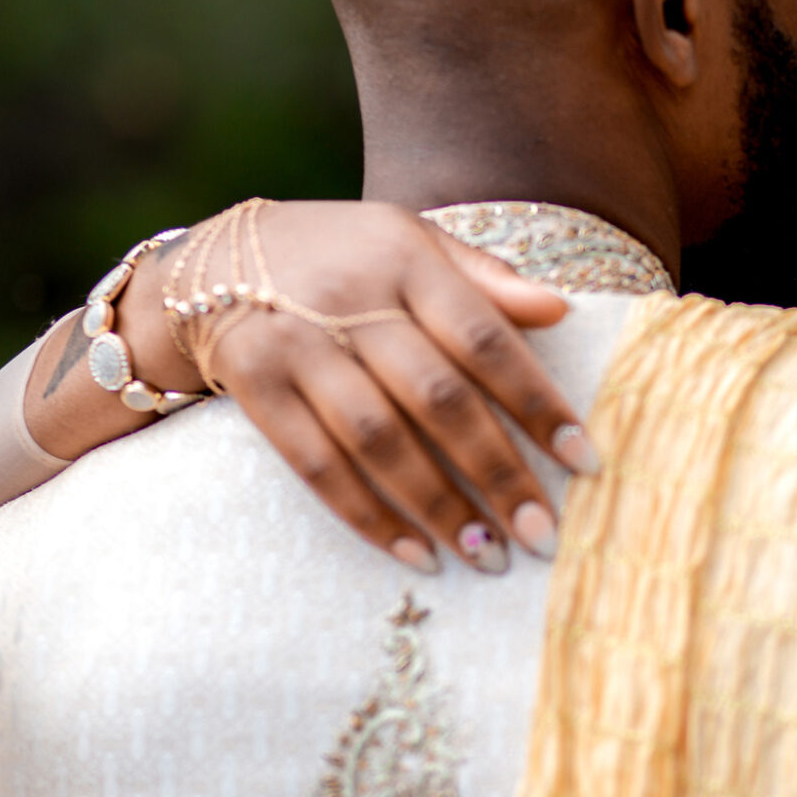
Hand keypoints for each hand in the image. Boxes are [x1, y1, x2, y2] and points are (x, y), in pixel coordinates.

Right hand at [101, 200, 592, 571]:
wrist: (213, 261)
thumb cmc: (342, 256)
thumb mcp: (410, 241)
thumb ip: (484, 278)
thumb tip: (560, 311)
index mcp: (404, 258)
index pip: (484, 338)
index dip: (536, 402)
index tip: (583, 459)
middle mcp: (350, 300)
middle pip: (437, 398)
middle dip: (496, 472)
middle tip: (543, 533)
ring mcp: (297, 344)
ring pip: (378, 439)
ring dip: (438, 505)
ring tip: (488, 555)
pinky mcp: (255, 386)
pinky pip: (316, 465)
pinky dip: (369, 515)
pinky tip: (416, 554)